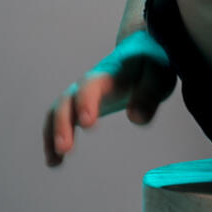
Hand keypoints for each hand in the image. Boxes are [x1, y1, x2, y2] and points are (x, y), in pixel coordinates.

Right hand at [44, 30, 175, 166]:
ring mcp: (81, 94)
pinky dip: (54, 139)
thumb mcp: (159, 75)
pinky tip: (55, 162)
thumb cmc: (150, 62)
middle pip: (66, 100)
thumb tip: (135, 119)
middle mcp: (89, 83)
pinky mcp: (81, 105)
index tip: (86, 122)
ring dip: (53, 135)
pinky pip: (61, 120)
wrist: (140, 49)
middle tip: (64, 148)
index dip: (86, 102)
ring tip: (55, 161)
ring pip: (58, 112)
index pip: (91, 85)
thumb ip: (149, 95)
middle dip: (62, 124)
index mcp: (109, 73)